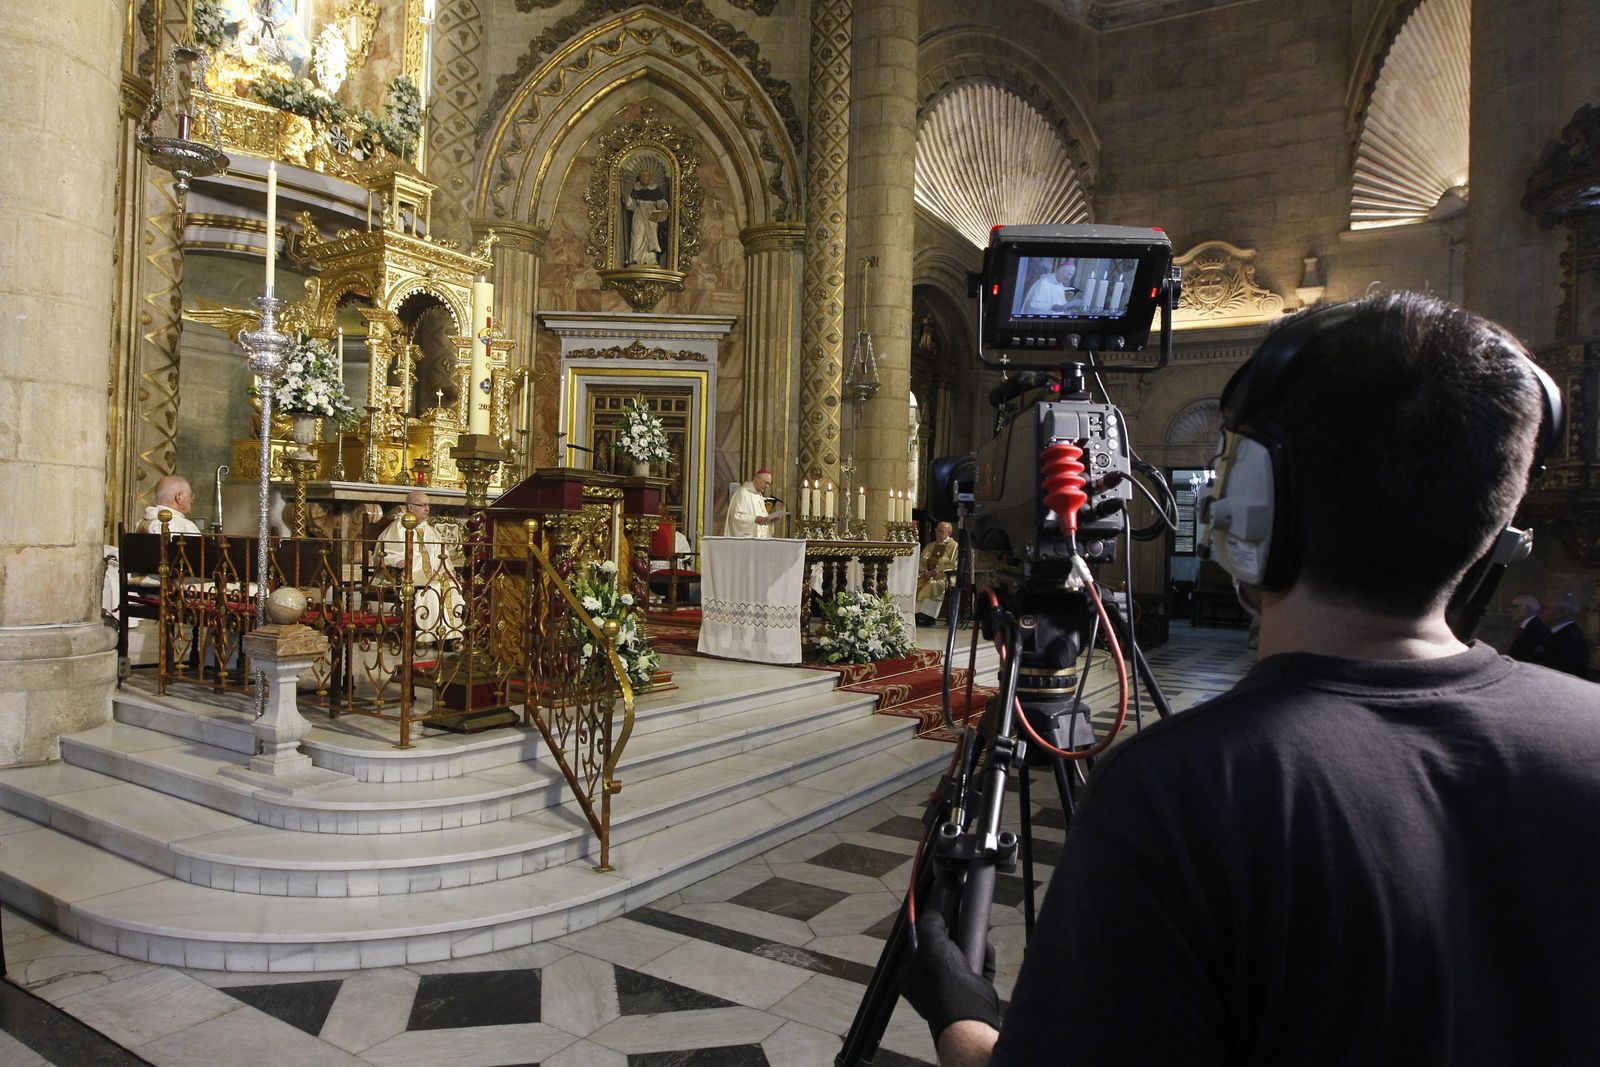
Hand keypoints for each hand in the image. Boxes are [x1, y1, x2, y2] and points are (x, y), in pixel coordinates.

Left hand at [898, 908, 1000, 1043]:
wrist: (968, 1013)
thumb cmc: (943, 980)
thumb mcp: (930, 943)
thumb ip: (929, 924)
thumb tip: (933, 913)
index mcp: (910, 976)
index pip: (916, 948)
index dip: (928, 932)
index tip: (940, 920)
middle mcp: (928, 984)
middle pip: (941, 952)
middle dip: (953, 937)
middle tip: (960, 924)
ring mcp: (950, 989)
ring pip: (960, 959)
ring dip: (969, 946)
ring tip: (974, 934)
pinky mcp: (971, 992)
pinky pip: (977, 969)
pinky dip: (983, 958)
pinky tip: (985, 948)